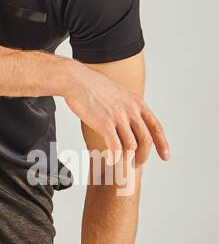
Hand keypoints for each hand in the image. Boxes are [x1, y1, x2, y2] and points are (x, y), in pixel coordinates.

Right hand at [63, 63, 168, 177]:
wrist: (76, 79)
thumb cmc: (92, 84)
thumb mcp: (118, 91)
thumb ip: (126, 105)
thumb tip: (128, 118)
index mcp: (137, 102)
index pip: (156, 127)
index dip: (162, 144)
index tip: (165, 156)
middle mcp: (131, 110)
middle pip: (147, 140)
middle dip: (144, 155)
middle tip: (138, 164)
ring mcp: (119, 117)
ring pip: (132, 146)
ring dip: (129, 158)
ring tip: (123, 162)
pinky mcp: (105, 124)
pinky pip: (115, 147)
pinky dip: (115, 157)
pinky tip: (111, 161)